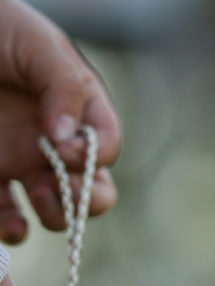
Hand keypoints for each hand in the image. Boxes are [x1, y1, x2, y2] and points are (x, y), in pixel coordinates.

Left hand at [0, 0, 121, 242]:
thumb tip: (68, 137)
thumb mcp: (39, 46)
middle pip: (93, 190)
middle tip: (55, 183)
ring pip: (56, 212)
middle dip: (84, 198)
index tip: (64, 149)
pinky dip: (12, 228)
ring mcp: (24, 163)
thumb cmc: (0, 29)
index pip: (106, 147)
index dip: (93, 156)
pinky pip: (7, 216)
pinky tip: (10, 225)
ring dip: (54, 215)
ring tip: (34, 195)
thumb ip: (63, 87)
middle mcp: (57, 144)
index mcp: (80, 112)